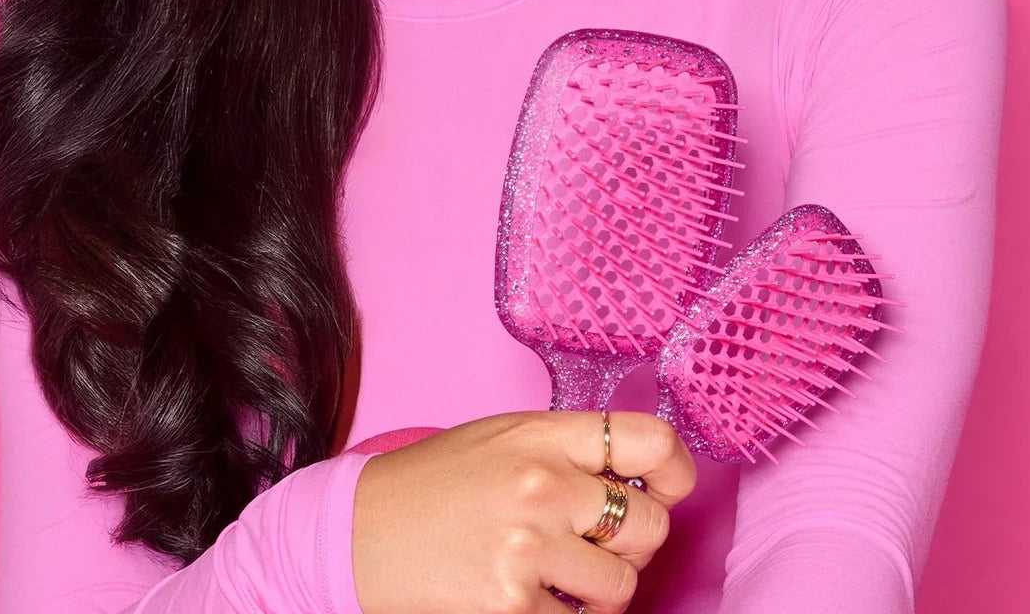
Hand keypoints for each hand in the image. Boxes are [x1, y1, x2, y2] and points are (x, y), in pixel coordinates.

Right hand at [351, 409, 695, 613]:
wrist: (354, 533)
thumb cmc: (434, 486)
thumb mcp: (501, 440)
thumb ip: (567, 452)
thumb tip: (644, 481)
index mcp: (541, 434)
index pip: (648, 438)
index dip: (674, 469)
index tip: (667, 488)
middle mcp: (541, 484)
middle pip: (649, 524)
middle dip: (630, 544)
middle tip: (591, 545)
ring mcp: (527, 549)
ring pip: (621, 586)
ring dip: (598, 592)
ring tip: (553, 578)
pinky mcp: (510, 608)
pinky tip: (521, 598)